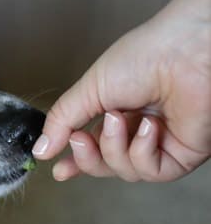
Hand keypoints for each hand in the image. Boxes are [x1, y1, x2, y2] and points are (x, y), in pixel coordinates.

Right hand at [32, 0, 210, 181]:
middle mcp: (139, 131)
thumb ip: (62, 121)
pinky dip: (141, 152)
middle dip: (88, 158)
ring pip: (125, 171)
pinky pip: (150, 172)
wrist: (183, 50)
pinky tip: (148, 127)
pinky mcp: (182, 154)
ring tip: (118, 119)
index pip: (95, 149)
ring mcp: (161, 144)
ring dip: (114, 148)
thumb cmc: (145, 56)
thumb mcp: (89, 90)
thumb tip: (40, 150)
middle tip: (80, 139)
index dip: (76, 163)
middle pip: (105, 166)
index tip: (59, 171)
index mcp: (119, 114)